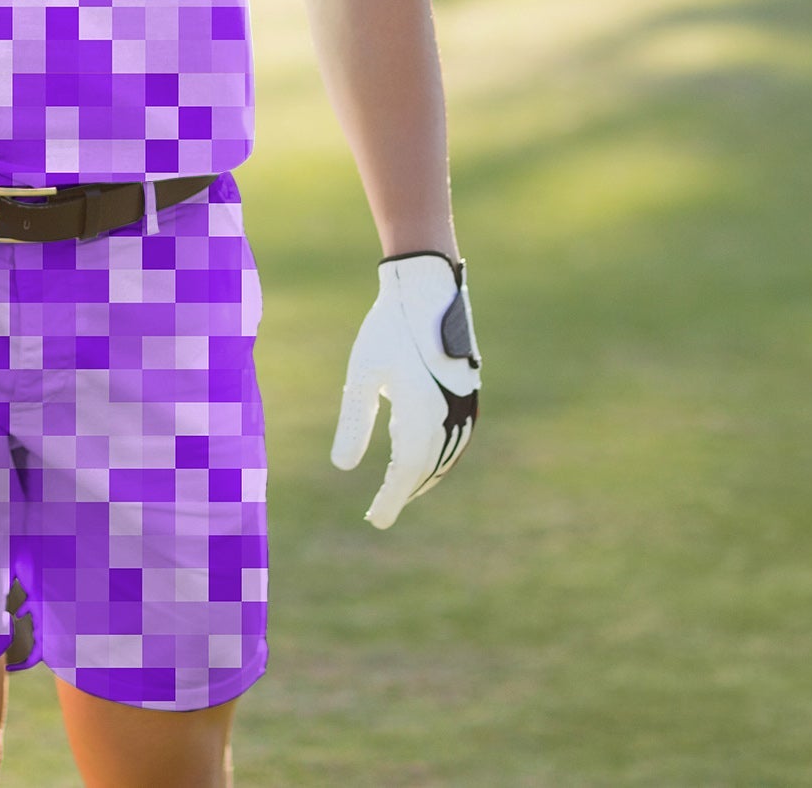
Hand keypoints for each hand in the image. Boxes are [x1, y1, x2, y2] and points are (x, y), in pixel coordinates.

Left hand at [331, 252, 479, 528]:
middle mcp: (450, 416)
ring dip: (422, 476)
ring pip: (444, 457)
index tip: (375, 520)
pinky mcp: (468, 396)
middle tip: (380, 511)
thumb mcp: (362, 374)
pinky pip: (455, 439)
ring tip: (399, 489)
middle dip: (404, 491)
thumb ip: (354, 421)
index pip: (406, 472)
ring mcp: (464, 407)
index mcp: (422, 414)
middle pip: (426, 469)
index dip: (392, 499)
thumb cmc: (387, 329)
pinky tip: (418, 456)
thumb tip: (342, 467)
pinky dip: (437, 456)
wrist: (425, 290)